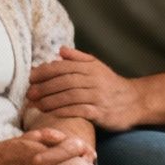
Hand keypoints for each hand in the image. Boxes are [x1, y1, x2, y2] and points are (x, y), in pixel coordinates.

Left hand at [27, 47, 147, 131]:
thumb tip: (60, 50)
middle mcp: (94, 80)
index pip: (64, 67)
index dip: (45, 71)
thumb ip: (78, 58)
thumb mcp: (97, 67)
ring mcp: (99, 96)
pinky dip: (66, 111)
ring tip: (36, 105)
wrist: (135, 101)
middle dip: (45, 87)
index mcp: (91, 68)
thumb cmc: (111, 84)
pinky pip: (81, 111)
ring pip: (71, 96)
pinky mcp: (102, 112)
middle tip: (29, 94)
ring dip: (51, 101)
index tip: (31, 77)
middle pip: (65, 81)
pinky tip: (53, 114)